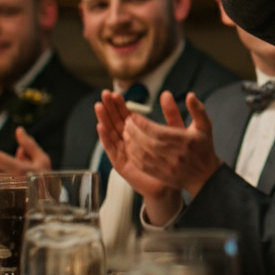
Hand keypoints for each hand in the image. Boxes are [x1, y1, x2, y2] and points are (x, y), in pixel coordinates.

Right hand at [95, 91, 180, 222]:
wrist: (174, 181)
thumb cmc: (175, 157)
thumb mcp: (175, 132)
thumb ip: (171, 114)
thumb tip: (167, 93)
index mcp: (140, 133)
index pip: (126, 116)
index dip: (120, 105)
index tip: (115, 93)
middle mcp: (129, 142)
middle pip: (116, 122)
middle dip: (109, 108)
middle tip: (104, 94)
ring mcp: (124, 153)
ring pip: (111, 133)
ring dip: (104, 119)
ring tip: (99, 106)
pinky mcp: (122, 164)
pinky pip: (112, 150)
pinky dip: (105, 138)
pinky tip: (101, 126)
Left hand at [122, 91, 221, 197]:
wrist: (205, 175)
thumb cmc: (203, 147)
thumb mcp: (204, 125)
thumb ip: (197, 109)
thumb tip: (190, 95)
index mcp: (186, 142)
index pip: (159, 132)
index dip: (143, 124)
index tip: (133, 115)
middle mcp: (176, 155)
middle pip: (148, 142)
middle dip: (134, 131)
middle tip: (127, 121)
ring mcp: (168, 167)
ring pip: (143, 154)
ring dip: (131, 142)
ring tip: (125, 131)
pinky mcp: (161, 176)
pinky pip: (142, 165)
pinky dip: (133, 155)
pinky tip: (129, 146)